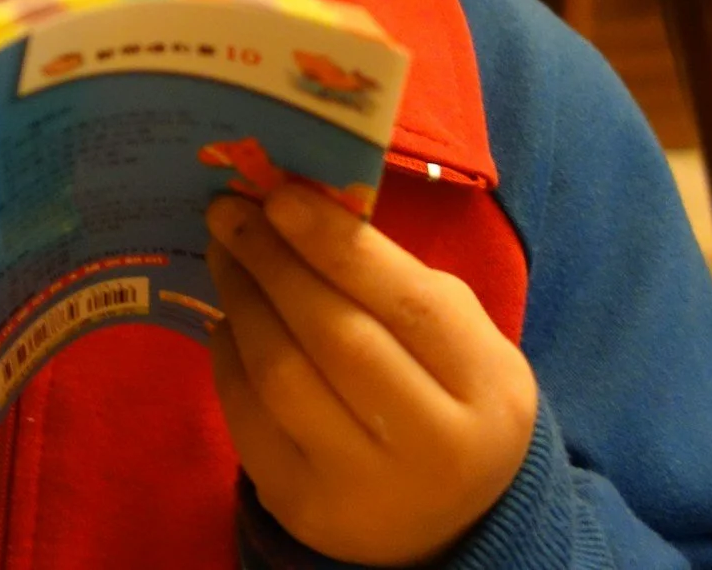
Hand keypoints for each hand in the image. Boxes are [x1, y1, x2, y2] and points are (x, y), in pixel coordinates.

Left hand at [205, 185, 537, 565]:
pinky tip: (229, 319)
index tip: (280, 194)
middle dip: (275, 263)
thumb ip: (393, 280)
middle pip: (336, 337)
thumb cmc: (449, 394)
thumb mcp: (456, 336)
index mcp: (486, 386)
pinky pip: (248, 417)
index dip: (336, 244)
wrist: (447, 517)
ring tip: (225, 253)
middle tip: (230, 211)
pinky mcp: (301, 508)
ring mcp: (362, 486)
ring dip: (243, 301)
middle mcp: (432, 446)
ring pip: (282, 377)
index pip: (407, 302)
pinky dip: (229, 357)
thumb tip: (298, 209)